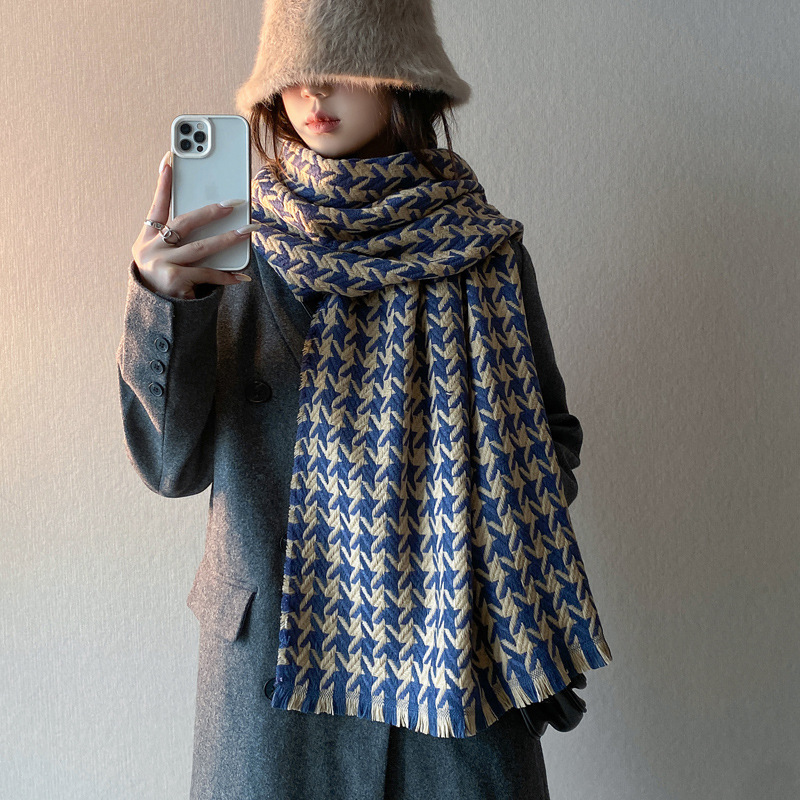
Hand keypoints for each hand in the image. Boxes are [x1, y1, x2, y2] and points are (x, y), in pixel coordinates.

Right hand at [131, 151, 259, 299]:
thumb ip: (179, 238)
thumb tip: (214, 219)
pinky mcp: (174, 281)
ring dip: (228, 239)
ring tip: (247, 232)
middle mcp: (150, 249)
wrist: (157, 316)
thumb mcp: (164, 256)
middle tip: (234, 203)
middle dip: (211, 211)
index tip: (170, 158)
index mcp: (146, 238)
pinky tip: (241, 276)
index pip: (156, 205)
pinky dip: (226, 276)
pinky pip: (207, 274)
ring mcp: (161, 265)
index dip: (163, 182)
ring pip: (201, 247)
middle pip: (185, 222)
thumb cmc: (165, 280)